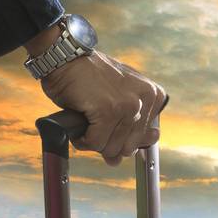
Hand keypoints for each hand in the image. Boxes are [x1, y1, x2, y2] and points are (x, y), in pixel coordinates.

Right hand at [39, 50, 167, 164]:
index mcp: (153, 95)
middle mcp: (145, 99)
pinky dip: (82, 140)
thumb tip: (119, 159)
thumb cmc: (88, 77)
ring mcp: (128, 105)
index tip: (110, 130)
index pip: (144, 139)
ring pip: (110, 147)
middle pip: (127, 147)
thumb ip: (126, 127)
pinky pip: (95, 142)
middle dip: (106, 142)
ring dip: (92, 141)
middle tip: (94, 125)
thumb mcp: (116, 97)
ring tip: (86, 121)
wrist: (65, 57)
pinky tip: (78, 124)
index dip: (122, 140)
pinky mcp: (108, 111)